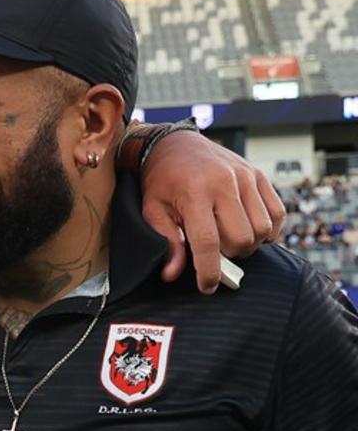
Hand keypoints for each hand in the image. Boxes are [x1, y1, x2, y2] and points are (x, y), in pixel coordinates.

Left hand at [140, 130, 284, 293]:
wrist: (175, 144)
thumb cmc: (161, 181)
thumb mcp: (152, 210)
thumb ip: (166, 242)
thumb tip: (173, 274)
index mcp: (194, 192)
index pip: (208, 242)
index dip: (209, 271)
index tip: (207, 287)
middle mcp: (224, 182)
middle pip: (241, 239)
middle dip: (228, 255)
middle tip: (213, 252)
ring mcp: (246, 177)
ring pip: (262, 229)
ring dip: (248, 244)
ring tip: (227, 239)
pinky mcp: (260, 175)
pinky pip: (277, 213)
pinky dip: (268, 230)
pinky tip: (248, 229)